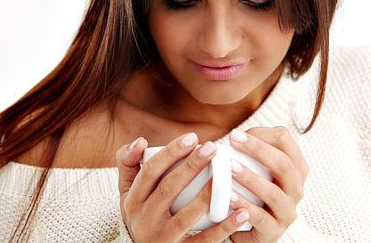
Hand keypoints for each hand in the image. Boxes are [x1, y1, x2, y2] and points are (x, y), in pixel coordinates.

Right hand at [115, 133, 250, 241]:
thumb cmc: (142, 212)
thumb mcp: (128, 191)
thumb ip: (129, 163)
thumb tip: (140, 141)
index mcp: (133, 200)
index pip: (150, 171)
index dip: (171, 153)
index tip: (193, 137)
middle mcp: (144, 220)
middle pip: (168, 189)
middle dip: (191, 166)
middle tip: (212, 148)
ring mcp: (162, 238)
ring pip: (185, 216)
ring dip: (206, 196)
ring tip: (225, 176)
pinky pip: (204, 241)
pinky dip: (224, 228)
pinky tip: (242, 212)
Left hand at [228, 127, 308, 242]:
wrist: (248, 227)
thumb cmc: (250, 189)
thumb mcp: (255, 167)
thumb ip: (250, 150)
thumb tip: (234, 136)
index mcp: (295, 167)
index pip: (285, 141)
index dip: (262, 134)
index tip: (235, 135)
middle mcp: (296, 188)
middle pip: (284, 164)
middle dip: (258, 150)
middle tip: (233, 142)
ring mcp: (288, 211)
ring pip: (274, 193)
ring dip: (251, 178)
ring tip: (230, 169)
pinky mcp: (274, 231)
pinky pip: (261, 219)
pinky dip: (245, 206)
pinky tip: (229, 197)